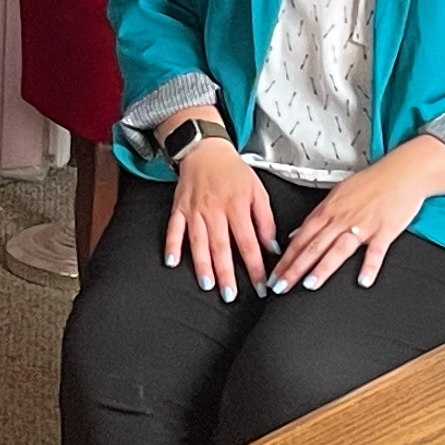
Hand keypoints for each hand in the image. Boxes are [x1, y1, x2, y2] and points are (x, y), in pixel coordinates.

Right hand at [166, 137, 276, 301]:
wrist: (206, 150)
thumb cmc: (233, 172)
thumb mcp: (258, 191)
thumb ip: (266, 220)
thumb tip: (272, 248)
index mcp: (237, 206)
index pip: (248, 242)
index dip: (255, 267)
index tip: (261, 286)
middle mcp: (215, 210)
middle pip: (222, 246)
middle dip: (227, 273)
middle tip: (230, 295)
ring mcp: (195, 210)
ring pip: (198, 241)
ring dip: (202, 264)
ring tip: (208, 284)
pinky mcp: (179, 208)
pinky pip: (173, 229)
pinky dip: (172, 245)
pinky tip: (172, 262)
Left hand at [271, 136, 444, 291]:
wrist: (402, 172)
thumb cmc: (371, 183)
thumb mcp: (337, 195)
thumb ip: (317, 216)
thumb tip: (297, 234)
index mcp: (328, 210)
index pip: (300, 237)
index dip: (285, 258)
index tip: (274, 275)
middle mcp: (341, 218)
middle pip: (313, 246)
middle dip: (294, 268)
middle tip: (280, 286)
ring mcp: (363, 225)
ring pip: (338, 249)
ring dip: (323, 267)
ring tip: (310, 284)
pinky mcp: (384, 230)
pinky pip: (376, 252)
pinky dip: (369, 266)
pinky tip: (363, 280)